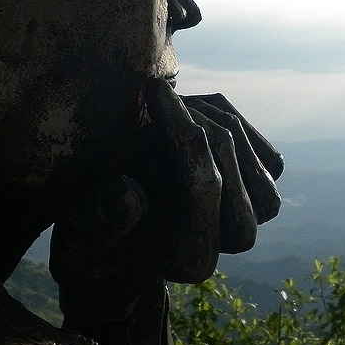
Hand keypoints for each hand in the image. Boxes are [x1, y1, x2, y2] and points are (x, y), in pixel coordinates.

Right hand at [50, 80, 282, 284]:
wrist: (125, 241)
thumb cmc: (93, 235)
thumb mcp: (79, 235)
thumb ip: (98, 218)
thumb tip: (129, 191)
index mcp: (191, 255)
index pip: (202, 184)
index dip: (179, 130)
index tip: (152, 88)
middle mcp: (231, 241)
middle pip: (233, 164)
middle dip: (194, 119)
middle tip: (156, 92)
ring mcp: (253, 216)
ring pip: (254, 153)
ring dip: (211, 117)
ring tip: (166, 104)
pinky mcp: (261, 194)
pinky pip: (264, 151)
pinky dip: (227, 120)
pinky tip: (190, 111)